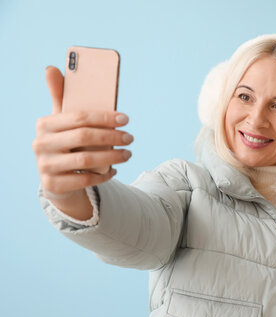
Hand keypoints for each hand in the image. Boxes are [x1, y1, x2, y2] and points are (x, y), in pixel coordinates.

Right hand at [32, 66, 133, 198]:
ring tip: (128, 153)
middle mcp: (41, 144)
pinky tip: (115, 169)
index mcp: (44, 124)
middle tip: (131, 137)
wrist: (55, 178)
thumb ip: (61, 96)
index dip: (105, 117)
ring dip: (113, 156)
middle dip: (112, 136)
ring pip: (86, 160)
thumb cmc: (65, 143)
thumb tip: (52, 68)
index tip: (125, 118)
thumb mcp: (62, 121)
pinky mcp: (53, 185)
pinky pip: (85, 180)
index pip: (78, 117)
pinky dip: (104, 175)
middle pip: (84, 138)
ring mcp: (45, 166)